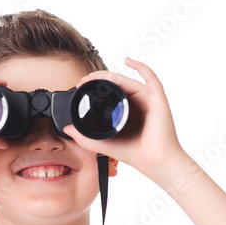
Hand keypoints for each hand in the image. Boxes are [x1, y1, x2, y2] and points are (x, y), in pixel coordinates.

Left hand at [61, 57, 185, 177]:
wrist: (155, 163)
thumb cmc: (136, 154)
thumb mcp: (105, 144)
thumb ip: (86, 138)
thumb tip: (68, 128)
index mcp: (126, 111)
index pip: (109, 92)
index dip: (95, 86)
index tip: (80, 86)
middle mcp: (137, 103)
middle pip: (116, 83)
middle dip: (98, 79)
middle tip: (82, 81)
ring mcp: (148, 99)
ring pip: (127, 79)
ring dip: (109, 75)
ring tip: (93, 77)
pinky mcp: (158, 99)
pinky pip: (150, 77)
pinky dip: (141, 66)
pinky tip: (129, 61)